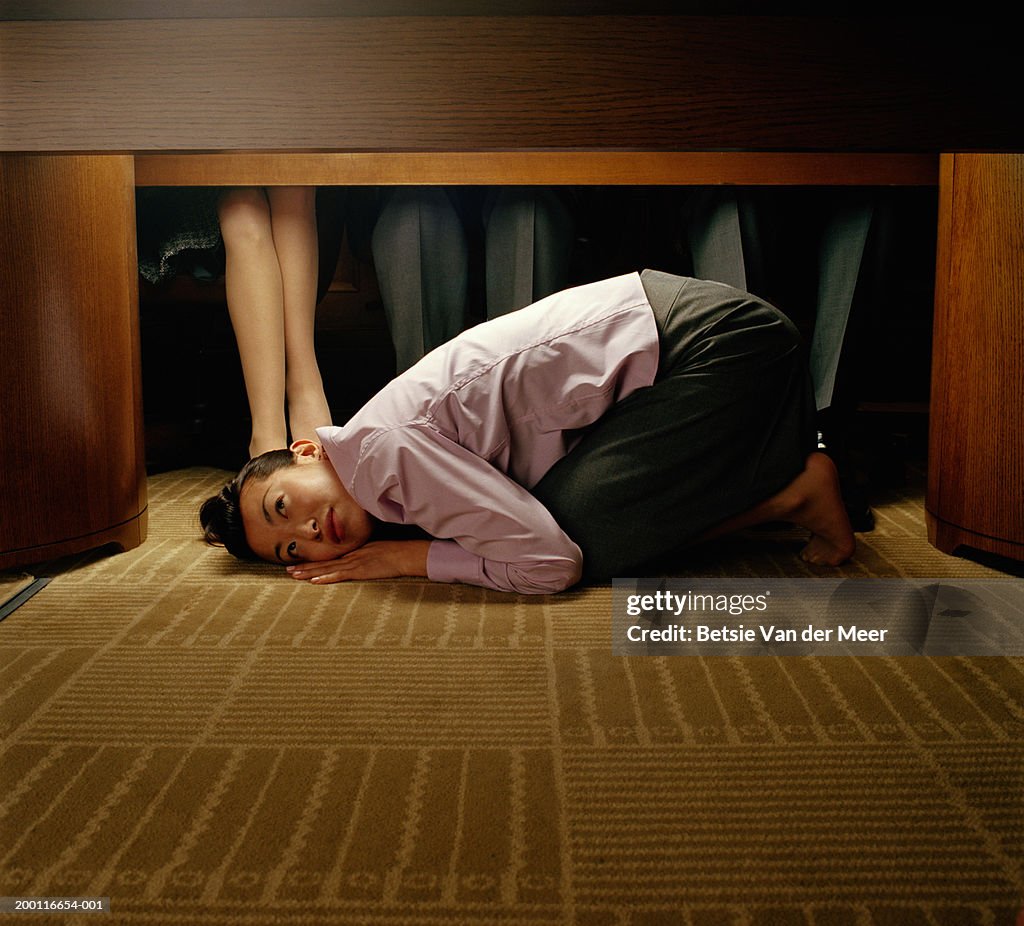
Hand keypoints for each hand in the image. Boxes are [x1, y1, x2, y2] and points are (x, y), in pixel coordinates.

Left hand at [286, 540, 430, 583]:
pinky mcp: (360, 571)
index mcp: (355, 551)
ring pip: (327, 568)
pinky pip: (340, 575)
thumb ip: (366, 555)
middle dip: (305, 566)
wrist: (406, 554)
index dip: (314, 561)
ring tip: (294, 575)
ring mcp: (355, 563)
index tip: (299, 563)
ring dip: (309, 572)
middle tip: (287, 570)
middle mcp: (351, 556)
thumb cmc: (396, 553)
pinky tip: (314, 581)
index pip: (330, 557)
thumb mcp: (377, 551)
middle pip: (324, 562)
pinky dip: (327, 577)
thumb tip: (360, 561)